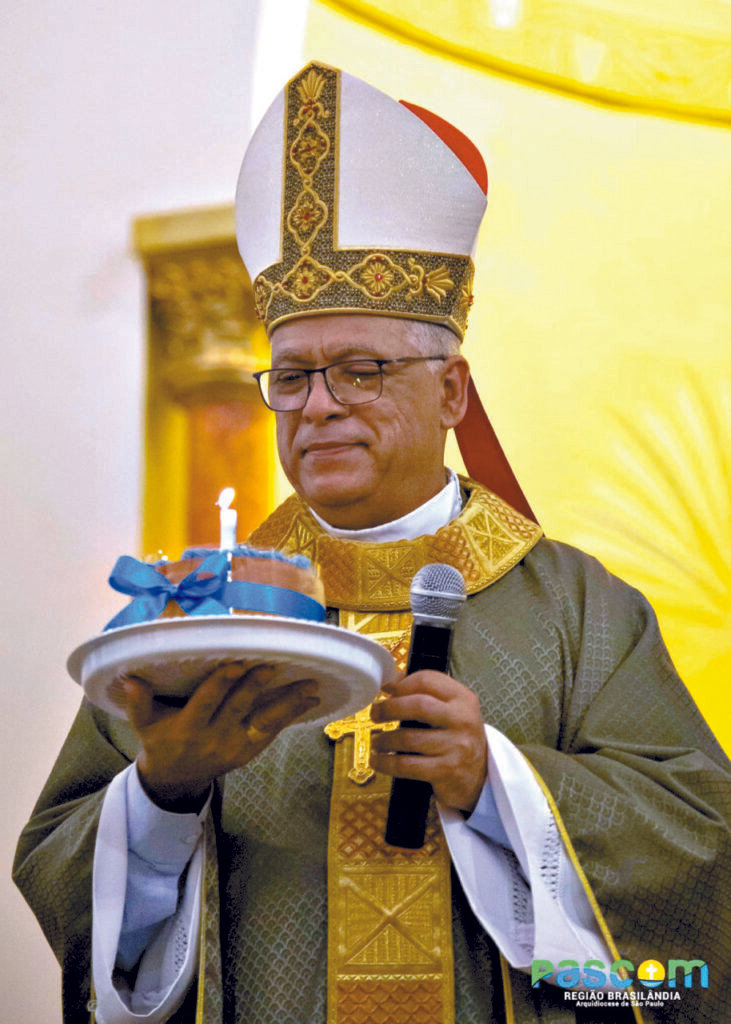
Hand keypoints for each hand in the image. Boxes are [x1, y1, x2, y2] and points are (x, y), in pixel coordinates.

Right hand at [124, 662, 318, 810]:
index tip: (235, 664)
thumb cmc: (160, 741)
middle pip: (239, 708)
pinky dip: (292, 714)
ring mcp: (236, 745)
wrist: (176, 780)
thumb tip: (131, 678)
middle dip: (256, 687)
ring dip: (288, 703)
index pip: (206, 702)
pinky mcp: (250, 750)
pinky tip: (310, 698)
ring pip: (265, 721)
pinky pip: (273, 730)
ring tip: (310, 685)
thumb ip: (138, 703)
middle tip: (273, 665)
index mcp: (188, 728)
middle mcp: (215, 737)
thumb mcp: (144, 725)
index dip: (221, 684)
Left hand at [370, 671, 486, 813]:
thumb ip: (425, 694)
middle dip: (389, 708)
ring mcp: (456, 747)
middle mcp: (462, 720)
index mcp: (463, 699)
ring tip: (376, 741)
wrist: (479, 776)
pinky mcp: (446, 771)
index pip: (428, 680)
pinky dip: (386, 763)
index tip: (387, 691)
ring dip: (384, 739)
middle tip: (375, 713)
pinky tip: (378, 760)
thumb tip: (389, 682)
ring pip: (408, 738)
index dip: (402, 684)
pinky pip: (406, 765)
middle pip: (418, 705)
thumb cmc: (457, 737)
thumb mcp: (451, 710)